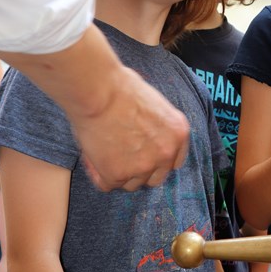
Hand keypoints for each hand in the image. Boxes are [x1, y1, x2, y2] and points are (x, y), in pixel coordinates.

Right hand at [75, 65, 189, 190]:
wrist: (99, 91)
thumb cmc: (120, 87)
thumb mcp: (154, 104)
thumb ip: (157, 128)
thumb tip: (145, 138)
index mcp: (178, 133)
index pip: (173, 161)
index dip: (157, 160)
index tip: (144, 156)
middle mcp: (166, 153)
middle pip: (155, 177)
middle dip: (139, 170)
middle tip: (121, 155)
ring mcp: (143, 166)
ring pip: (131, 184)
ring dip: (119, 173)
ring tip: (102, 151)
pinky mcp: (117, 175)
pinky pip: (107, 184)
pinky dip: (98, 174)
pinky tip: (92, 156)